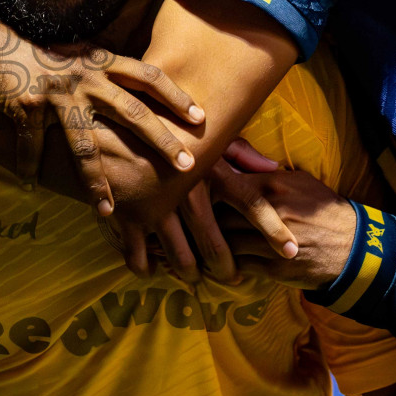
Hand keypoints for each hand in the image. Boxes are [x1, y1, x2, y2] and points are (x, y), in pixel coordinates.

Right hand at [0, 27, 202, 215]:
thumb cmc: (35, 54)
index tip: (201, 117)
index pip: (149, 76)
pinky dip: (30, 166)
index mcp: (100, 62)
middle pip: (132, 111)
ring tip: (106, 209)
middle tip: (186, 166)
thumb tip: (135, 91)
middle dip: (161, 141)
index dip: (176, 96)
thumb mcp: (75, 57)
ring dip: (95, 181)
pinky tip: (30, 185)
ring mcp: (55, 93)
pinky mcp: (26, 106)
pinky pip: (32, 145)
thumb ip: (103, 72)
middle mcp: (84, 76)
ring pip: (84, 144)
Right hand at [99, 137, 298, 281]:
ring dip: (189, 272)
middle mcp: (185, 194)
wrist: (102, 118)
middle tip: (233, 278)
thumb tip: (273, 166)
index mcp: (209, 169)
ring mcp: (154, 209)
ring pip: (180, 258)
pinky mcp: (125, 218)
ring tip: (193, 277)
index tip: (292, 251)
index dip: (274, 230)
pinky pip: (139, 256)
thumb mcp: (202, 130)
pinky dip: (146, 267)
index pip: (252, 203)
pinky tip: (152, 270)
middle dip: (227, 266)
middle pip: (215, 243)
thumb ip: (239, 150)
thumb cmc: (159, 120)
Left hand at [215, 153, 354, 289]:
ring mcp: (270, 241)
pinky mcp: (274, 267)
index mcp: (272, 185)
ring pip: (224, 241)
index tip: (201, 194)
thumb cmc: (323, 211)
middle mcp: (269, 212)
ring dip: (214, 243)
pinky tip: (224, 261)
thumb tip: (234, 163)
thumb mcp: (300, 181)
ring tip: (207, 243)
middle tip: (198, 222)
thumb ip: (265, 173)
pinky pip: (238, 264)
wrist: (354, 247)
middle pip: (219, 213)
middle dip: (207, 219)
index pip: (224, 183)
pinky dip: (227, 264)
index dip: (208, 190)